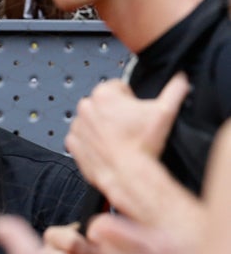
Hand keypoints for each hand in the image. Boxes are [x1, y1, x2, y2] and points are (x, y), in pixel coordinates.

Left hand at [65, 73, 189, 213]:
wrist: (129, 174)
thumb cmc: (142, 145)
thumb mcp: (165, 111)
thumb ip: (175, 89)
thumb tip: (181, 79)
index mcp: (104, 93)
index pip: (119, 88)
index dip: (130, 100)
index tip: (135, 113)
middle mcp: (86, 107)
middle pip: (104, 103)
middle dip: (115, 112)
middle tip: (129, 127)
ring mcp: (77, 125)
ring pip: (92, 120)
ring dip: (102, 126)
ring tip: (119, 138)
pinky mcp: (72, 142)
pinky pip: (82, 137)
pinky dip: (91, 142)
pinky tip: (107, 147)